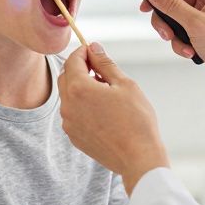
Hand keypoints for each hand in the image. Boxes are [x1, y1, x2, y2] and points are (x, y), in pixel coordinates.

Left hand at [59, 43, 167, 191]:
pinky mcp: (74, 137)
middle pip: (66, 77)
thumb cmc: (136, 120)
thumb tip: (93, 47)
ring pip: (68, 97)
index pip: (72, 60)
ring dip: (80, 88)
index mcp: (78, 88)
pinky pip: (72, 114)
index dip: (82, 52)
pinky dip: (82, 106)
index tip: (93, 51)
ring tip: (105, 92)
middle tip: (99, 69)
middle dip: (79, 68)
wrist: (138, 158)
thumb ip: (105, 63)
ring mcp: (68, 123)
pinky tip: (102, 110)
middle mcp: (67, 106)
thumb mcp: (124, 84)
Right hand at [140, 0, 204, 98]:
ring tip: (181, 45)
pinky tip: (189, 52)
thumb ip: (171, 5)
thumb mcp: (195, 24)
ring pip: (175, 17)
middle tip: (161, 28)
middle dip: (165, 16)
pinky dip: (180, 42)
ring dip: (173, 33)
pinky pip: (181, 30)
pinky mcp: (203, 32)